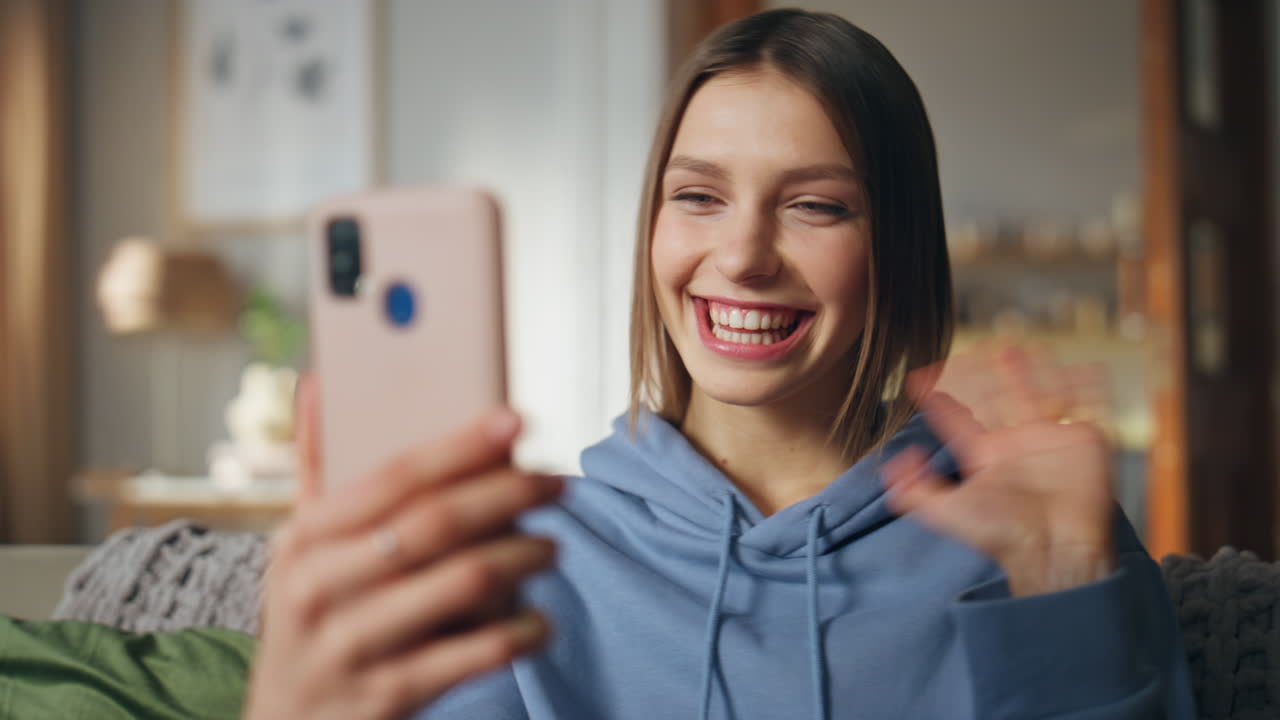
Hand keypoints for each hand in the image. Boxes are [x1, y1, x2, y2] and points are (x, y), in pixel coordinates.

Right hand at [243, 376, 562, 719]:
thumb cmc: (312, 619)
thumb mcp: (299, 551)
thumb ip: (316, 469)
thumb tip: (320, 381)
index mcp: (302, 539)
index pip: (393, 476)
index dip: (460, 444)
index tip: (516, 419)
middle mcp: (319, 588)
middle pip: (435, 523)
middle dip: (509, 495)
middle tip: (558, 483)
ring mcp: (351, 647)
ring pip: (462, 583)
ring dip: (523, 558)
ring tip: (553, 548)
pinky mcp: (387, 698)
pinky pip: (473, 655)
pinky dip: (519, 631)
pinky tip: (540, 619)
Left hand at [882, 344, 1115, 596]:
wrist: (1055, 549)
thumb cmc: (1003, 536)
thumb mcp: (948, 512)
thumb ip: (915, 491)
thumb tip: (892, 465)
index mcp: (986, 455)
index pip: (958, 420)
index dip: (939, 402)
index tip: (918, 380)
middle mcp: (1016, 446)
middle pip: (998, 400)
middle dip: (986, 377)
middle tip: (975, 350)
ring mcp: (1050, 441)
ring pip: (1037, 396)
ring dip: (1028, 373)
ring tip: (1017, 349)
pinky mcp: (1084, 441)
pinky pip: (1086, 407)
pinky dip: (1087, 386)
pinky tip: (1086, 367)